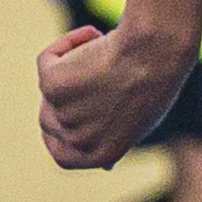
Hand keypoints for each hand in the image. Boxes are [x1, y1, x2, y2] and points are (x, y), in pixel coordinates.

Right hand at [36, 21, 197, 168]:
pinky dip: (67, 44)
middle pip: (49, 119)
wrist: (154, 50)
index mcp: (100, 155)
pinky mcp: (51, 86)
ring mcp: (63, 114)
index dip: (59, 134)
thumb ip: (114, 141)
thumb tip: (107, 165)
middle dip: (65, 95)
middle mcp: (79, 141)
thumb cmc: (154, 82)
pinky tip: (93, 36)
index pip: (63, 155)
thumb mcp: (137, 123)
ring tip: (104, 56)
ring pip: (48, 88)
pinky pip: (47, 60)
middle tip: (93, 73)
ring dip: (70, 67)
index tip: (64, 112)